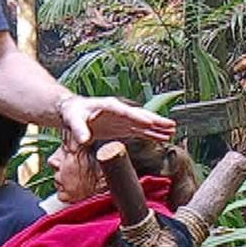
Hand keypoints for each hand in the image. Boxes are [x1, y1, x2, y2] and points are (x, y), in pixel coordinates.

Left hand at [58, 94, 175, 146]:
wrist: (73, 112)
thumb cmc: (73, 113)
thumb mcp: (74, 120)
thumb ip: (79, 130)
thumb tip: (85, 139)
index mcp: (108, 106)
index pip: (126, 111)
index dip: (138, 117)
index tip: (149, 122)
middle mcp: (119, 111)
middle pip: (140, 115)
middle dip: (155, 121)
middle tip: (170, 125)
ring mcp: (123, 119)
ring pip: (143, 123)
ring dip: (157, 127)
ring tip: (172, 131)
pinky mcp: (123, 127)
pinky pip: (140, 130)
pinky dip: (151, 133)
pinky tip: (162, 137)